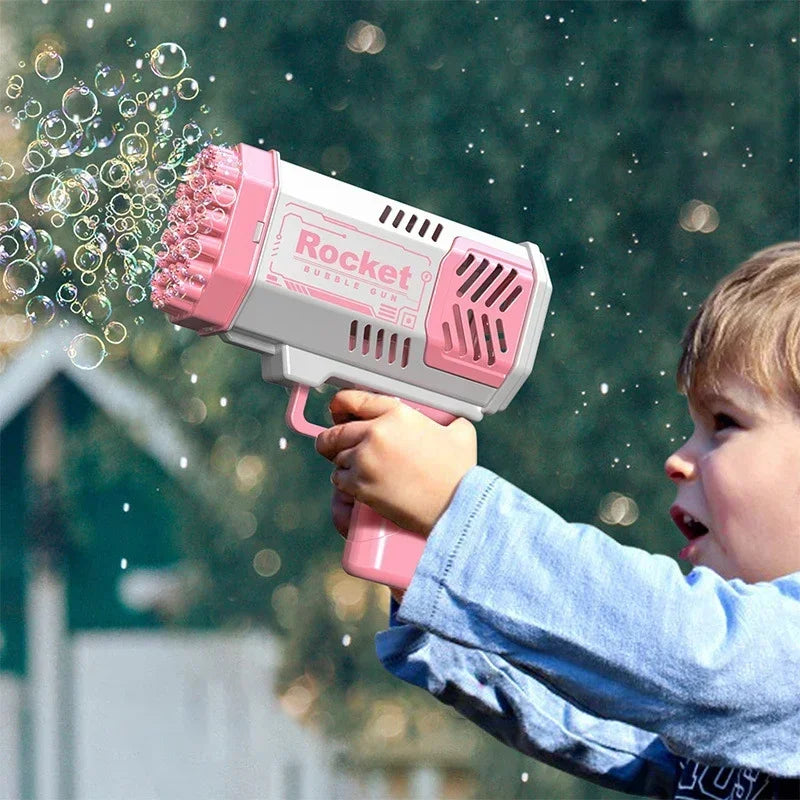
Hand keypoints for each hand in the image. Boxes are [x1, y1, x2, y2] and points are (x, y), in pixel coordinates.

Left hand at [316, 390, 477, 536]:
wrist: (454, 505)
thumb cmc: (458, 472)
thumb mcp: (459, 432)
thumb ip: (447, 420)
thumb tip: (448, 421)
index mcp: (397, 414)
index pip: (353, 400)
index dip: (340, 405)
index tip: (338, 411)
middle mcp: (376, 433)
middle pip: (336, 431)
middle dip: (333, 439)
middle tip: (337, 445)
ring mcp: (365, 460)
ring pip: (335, 456)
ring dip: (342, 461)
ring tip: (356, 467)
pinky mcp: (360, 485)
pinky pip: (338, 478)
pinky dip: (343, 480)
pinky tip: (355, 481)